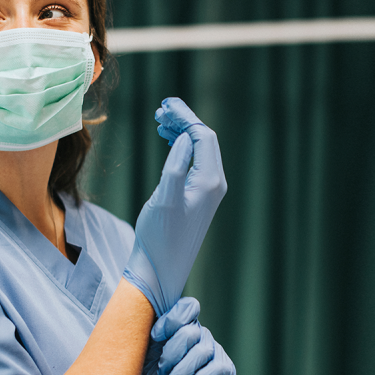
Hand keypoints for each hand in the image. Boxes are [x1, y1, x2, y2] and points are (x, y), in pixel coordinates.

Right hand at [123, 97, 226, 315]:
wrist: (161, 269)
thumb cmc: (159, 238)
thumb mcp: (164, 199)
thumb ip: (176, 166)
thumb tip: (185, 138)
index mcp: (209, 181)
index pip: (203, 136)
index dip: (186, 117)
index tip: (165, 105)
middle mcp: (215, 184)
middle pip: (205, 140)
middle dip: (184, 121)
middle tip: (160, 110)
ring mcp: (208, 191)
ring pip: (200, 150)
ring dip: (182, 133)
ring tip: (160, 122)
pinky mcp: (199, 198)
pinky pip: (195, 163)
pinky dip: (182, 148)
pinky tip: (167, 142)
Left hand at [140, 297, 236, 374]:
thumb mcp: (148, 359)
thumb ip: (151, 339)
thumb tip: (143, 319)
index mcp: (183, 327)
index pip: (187, 307)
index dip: (171, 319)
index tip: (155, 337)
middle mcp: (202, 336)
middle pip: (190, 332)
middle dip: (171, 353)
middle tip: (160, 371)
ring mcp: (215, 352)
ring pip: (200, 352)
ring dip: (179, 372)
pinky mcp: (226, 370)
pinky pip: (214, 368)